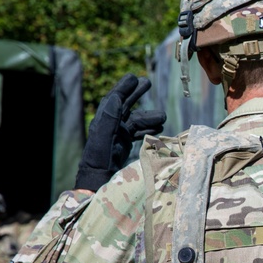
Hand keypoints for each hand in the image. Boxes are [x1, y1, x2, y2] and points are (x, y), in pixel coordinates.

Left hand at [75, 74, 165, 190]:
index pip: (113, 101)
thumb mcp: (104, 139)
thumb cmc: (100, 164)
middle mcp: (109, 128)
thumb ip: (109, 119)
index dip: (123, 88)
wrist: (99, 185)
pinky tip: (158, 130)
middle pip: (124, 107)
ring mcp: (116, 137)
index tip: (134, 78)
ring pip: (134, 121)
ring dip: (148, 117)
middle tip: (147, 82)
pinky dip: (147, 130)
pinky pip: (136, 133)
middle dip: (135, 95)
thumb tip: (114, 98)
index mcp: (103, 123)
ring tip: (163, 117)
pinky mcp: (122, 147)